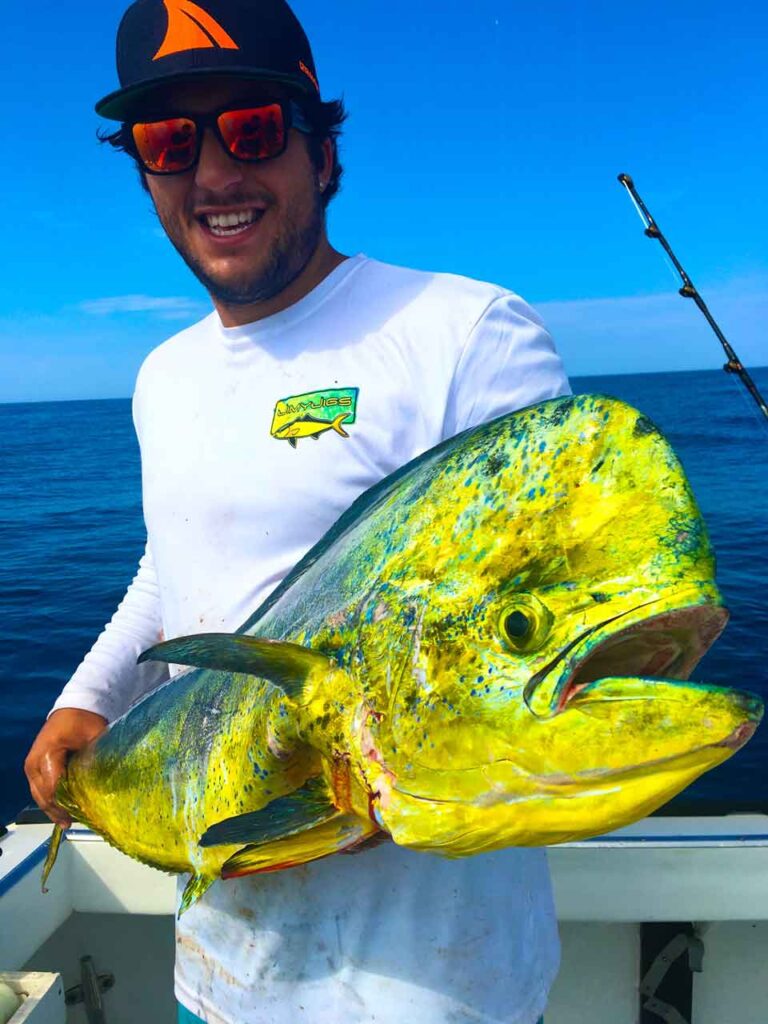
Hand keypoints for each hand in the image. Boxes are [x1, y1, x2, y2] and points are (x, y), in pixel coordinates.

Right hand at [24, 709, 106, 826]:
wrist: (74, 707)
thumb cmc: (85, 720)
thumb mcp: (95, 738)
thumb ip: (96, 761)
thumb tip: (100, 787)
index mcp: (47, 754)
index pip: (55, 788)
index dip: (67, 804)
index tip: (82, 813)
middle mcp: (34, 764)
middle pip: (44, 796)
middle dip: (59, 811)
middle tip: (75, 823)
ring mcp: (32, 767)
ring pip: (40, 796)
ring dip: (54, 809)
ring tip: (69, 822)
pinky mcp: (34, 769)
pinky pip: (40, 790)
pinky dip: (51, 801)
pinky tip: (62, 812)